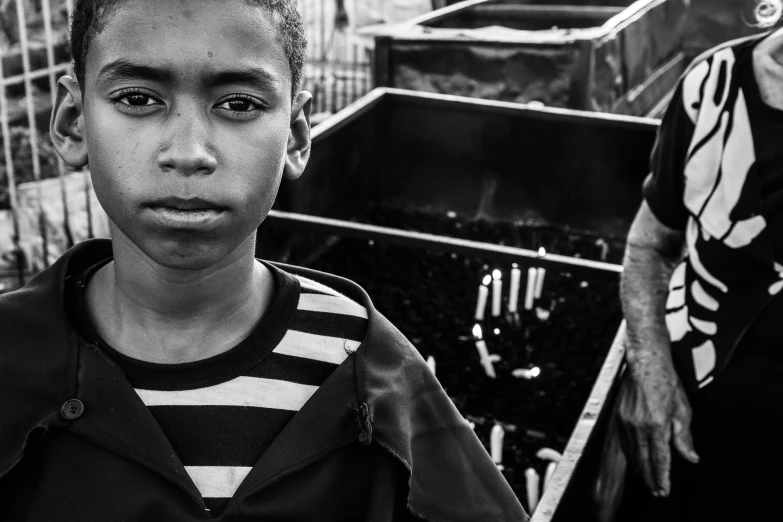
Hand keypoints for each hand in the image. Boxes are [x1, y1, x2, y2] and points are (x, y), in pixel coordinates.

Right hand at [617, 355, 699, 496]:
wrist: (645, 363)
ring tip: (646, 478)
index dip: (662, 477)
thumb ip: (684, 437)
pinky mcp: (618, 416)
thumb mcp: (682, 410)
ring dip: (639, 467)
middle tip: (656, 491)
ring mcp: (626, 421)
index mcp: (657, 424)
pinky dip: (630, 453)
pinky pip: (624, 441)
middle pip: (643, 459)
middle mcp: (639, 425)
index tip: (664, 490)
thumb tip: (690, 457)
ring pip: (631, 452)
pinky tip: (634, 459)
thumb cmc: (665, 381)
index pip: (660, 459)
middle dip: (650, 477)